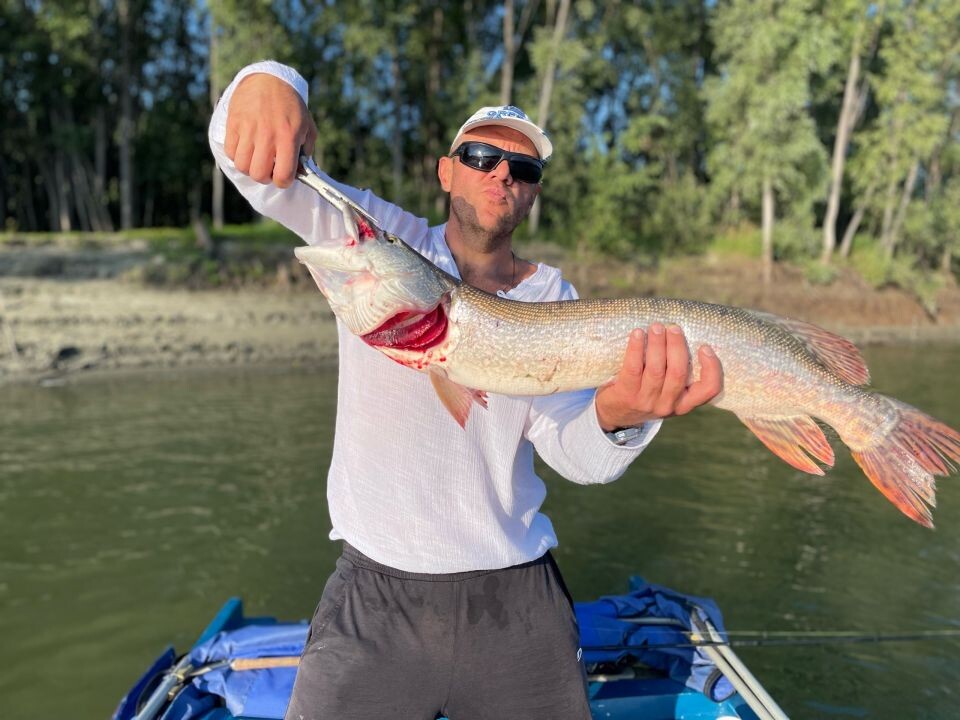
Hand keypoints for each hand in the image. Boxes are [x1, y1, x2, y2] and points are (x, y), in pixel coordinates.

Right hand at [224, 73, 317, 187]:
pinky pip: (230, 152)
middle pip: (259, 174)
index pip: (283, 175)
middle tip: (269, 169)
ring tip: (256, 159)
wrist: (268, 79)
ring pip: (242, 166)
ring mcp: (248, 129)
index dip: (284, 182)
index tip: (284, 177)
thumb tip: (301, 172)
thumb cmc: (290, 106)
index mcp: (288, 136)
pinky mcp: (233, 123)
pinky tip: (246, 149)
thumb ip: (307, 150)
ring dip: (249, 168)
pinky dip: (237, 156)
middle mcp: (267, 135)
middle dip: (265, 177)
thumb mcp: (307, 126)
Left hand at [595, 323, 722, 430]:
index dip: (711, 368)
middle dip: (677, 346)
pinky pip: (633, 368)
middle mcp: (668, 405)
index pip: (708, 390)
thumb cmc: (645, 394)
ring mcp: (646, 401)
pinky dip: (636, 348)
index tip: (705, 347)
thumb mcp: (666, 392)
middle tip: (673, 328)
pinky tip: (637, 334)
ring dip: (657, 344)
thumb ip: (677, 374)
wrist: (614, 414)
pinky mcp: (626, 395)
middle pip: (678, 373)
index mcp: (683, 403)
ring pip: (656, 370)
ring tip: (656, 327)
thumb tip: (683, 336)